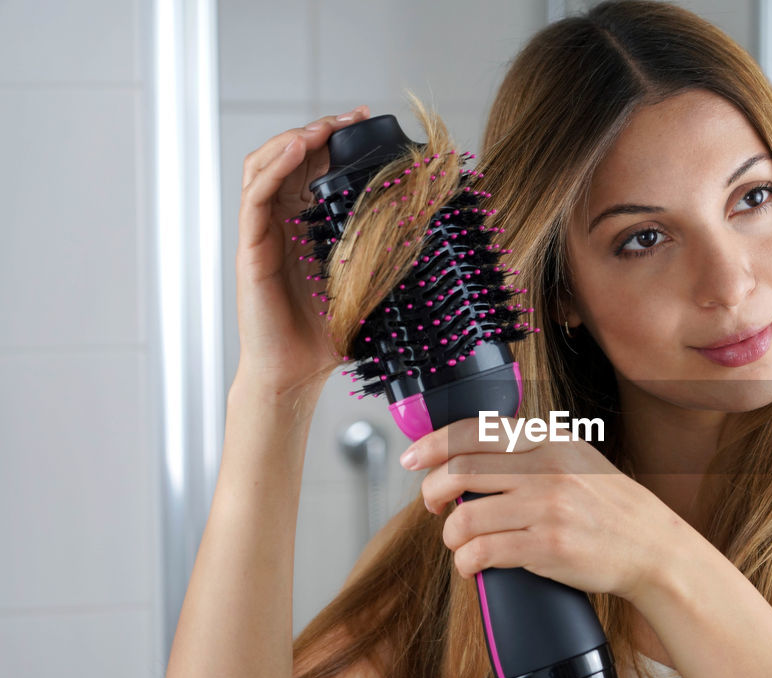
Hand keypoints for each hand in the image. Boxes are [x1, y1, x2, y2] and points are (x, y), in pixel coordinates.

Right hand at [233, 106, 371, 397]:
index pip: (313, 168)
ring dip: (294, 139)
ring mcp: (262, 233)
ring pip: (264, 166)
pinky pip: (255, 196)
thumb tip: (427, 232)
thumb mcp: (368, 284)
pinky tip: (298, 150)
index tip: (367, 124)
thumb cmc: (327, 334)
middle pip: (288, 157)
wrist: (297, 374)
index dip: (335, 141)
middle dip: (319, 130)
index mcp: (306, 226)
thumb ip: (384, 255)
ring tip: (323, 127)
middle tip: (351, 117)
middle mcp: (280, 223)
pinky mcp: (251, 248)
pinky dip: (275, 166)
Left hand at [402, 417, 694, 600]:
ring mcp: (547, 507)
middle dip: (432, 491)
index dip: (433, 444)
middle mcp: (546, 467)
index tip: (411, 459)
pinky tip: (472, 566)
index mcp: (550, 440)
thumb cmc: (612, 509)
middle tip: (432, 506)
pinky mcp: (546, 547)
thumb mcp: (578, 460)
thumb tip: (472, 454)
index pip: (475, 431)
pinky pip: (482, 552)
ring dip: (451, 535)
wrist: (653, 549)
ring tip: (460, 543)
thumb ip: (533, 450)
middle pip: (459, 470)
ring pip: (465, 517)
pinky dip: (466, 563)